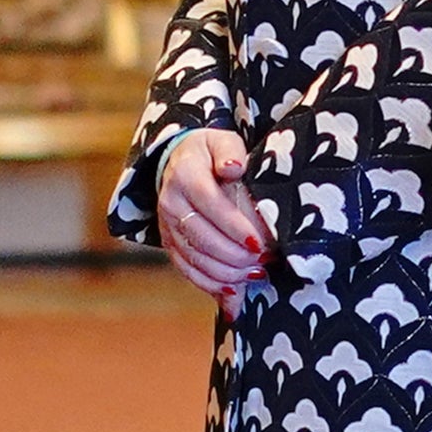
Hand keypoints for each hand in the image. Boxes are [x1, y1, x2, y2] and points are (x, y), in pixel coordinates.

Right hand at [157, 129, 269, 315]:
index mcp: (185, 174)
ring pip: (195, 259)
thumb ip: (230, 151)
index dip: (235, 226)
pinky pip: (187, 270)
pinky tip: (234, 289)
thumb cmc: (210, 153)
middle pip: (202, 237)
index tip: (259, 242)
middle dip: (236, 256)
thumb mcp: (222, 141)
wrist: (179, 162)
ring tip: (255, 273)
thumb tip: (234, 168)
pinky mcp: (169, 244)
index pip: (211, 203)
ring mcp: (167, 226)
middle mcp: (171, 202)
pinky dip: (211, 284)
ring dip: (227, 273)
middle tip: (264, 261)